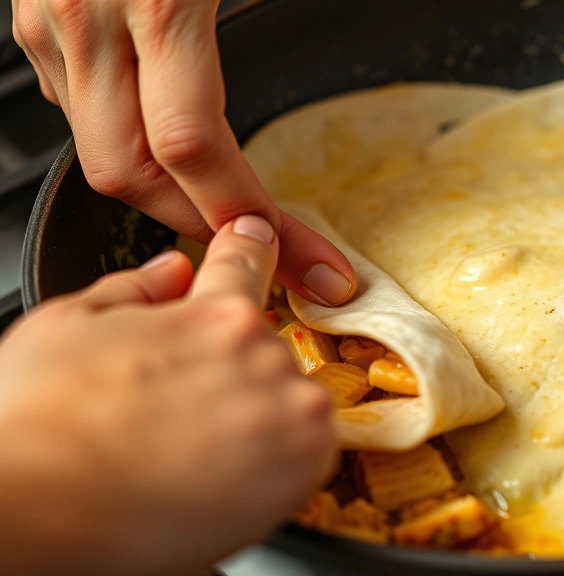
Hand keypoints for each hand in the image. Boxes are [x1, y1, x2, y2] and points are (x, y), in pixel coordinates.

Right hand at [0, 215, 334, 575]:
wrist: (45, 507)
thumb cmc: (41, 423)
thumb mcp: (67, 325)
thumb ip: (133, 290)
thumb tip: (172, 270)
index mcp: (216, 314)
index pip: (247, 261)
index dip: (249, 245)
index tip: (255, 236)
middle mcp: (264, 354)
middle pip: (262, 349)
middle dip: (231, 371)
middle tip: (180, 412)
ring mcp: (292, 409)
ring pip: (288, 401)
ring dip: (257, 419)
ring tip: (196, 453)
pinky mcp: (307, 463)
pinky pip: (308, 451)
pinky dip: (279, 462)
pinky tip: (227, 476)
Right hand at [11, 0, 357, 305]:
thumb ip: (264, 10)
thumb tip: (320, 51)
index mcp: (156, 0)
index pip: (195, 150)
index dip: (251, 217)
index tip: (307, 257)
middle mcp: (87, 19)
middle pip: (134, 174)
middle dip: (204, 226)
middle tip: (275, 256)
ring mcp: (49, 21)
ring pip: (100, 148)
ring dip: (168, 195)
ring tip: (232, 214)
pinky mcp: (33, 17)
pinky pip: (78, 105)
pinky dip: (132, 142)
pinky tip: (176, 149)